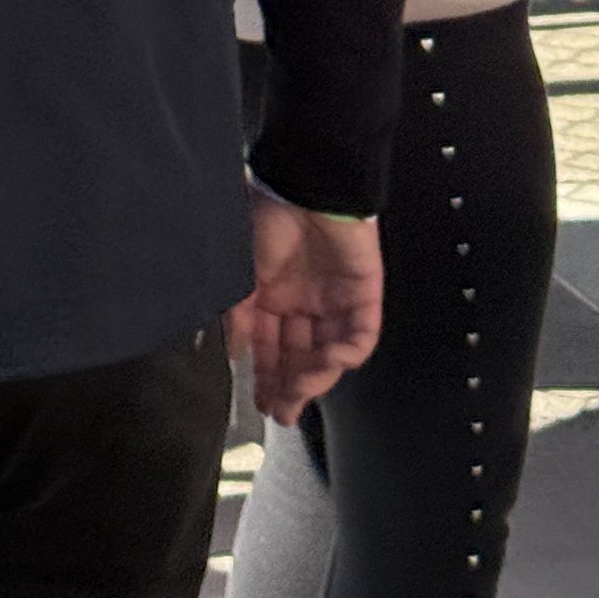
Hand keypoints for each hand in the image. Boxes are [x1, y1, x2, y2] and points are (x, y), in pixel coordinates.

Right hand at [228, 192, 382, 425]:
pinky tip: (327, 359)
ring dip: (315, 375)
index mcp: (276, 297)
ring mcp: (337, 302)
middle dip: (291, 386)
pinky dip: (346, 354)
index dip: (268, 376)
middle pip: (301, 357)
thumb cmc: (270, 220)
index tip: (260, 403)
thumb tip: (234, 354)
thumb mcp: (243, 272)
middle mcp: (306, 304)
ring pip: (330, 354)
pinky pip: (360, 337)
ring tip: (298, 389)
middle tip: (280, 410)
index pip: (273, 348)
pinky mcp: (364, 298)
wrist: (307, 187)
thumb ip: (241, 316)